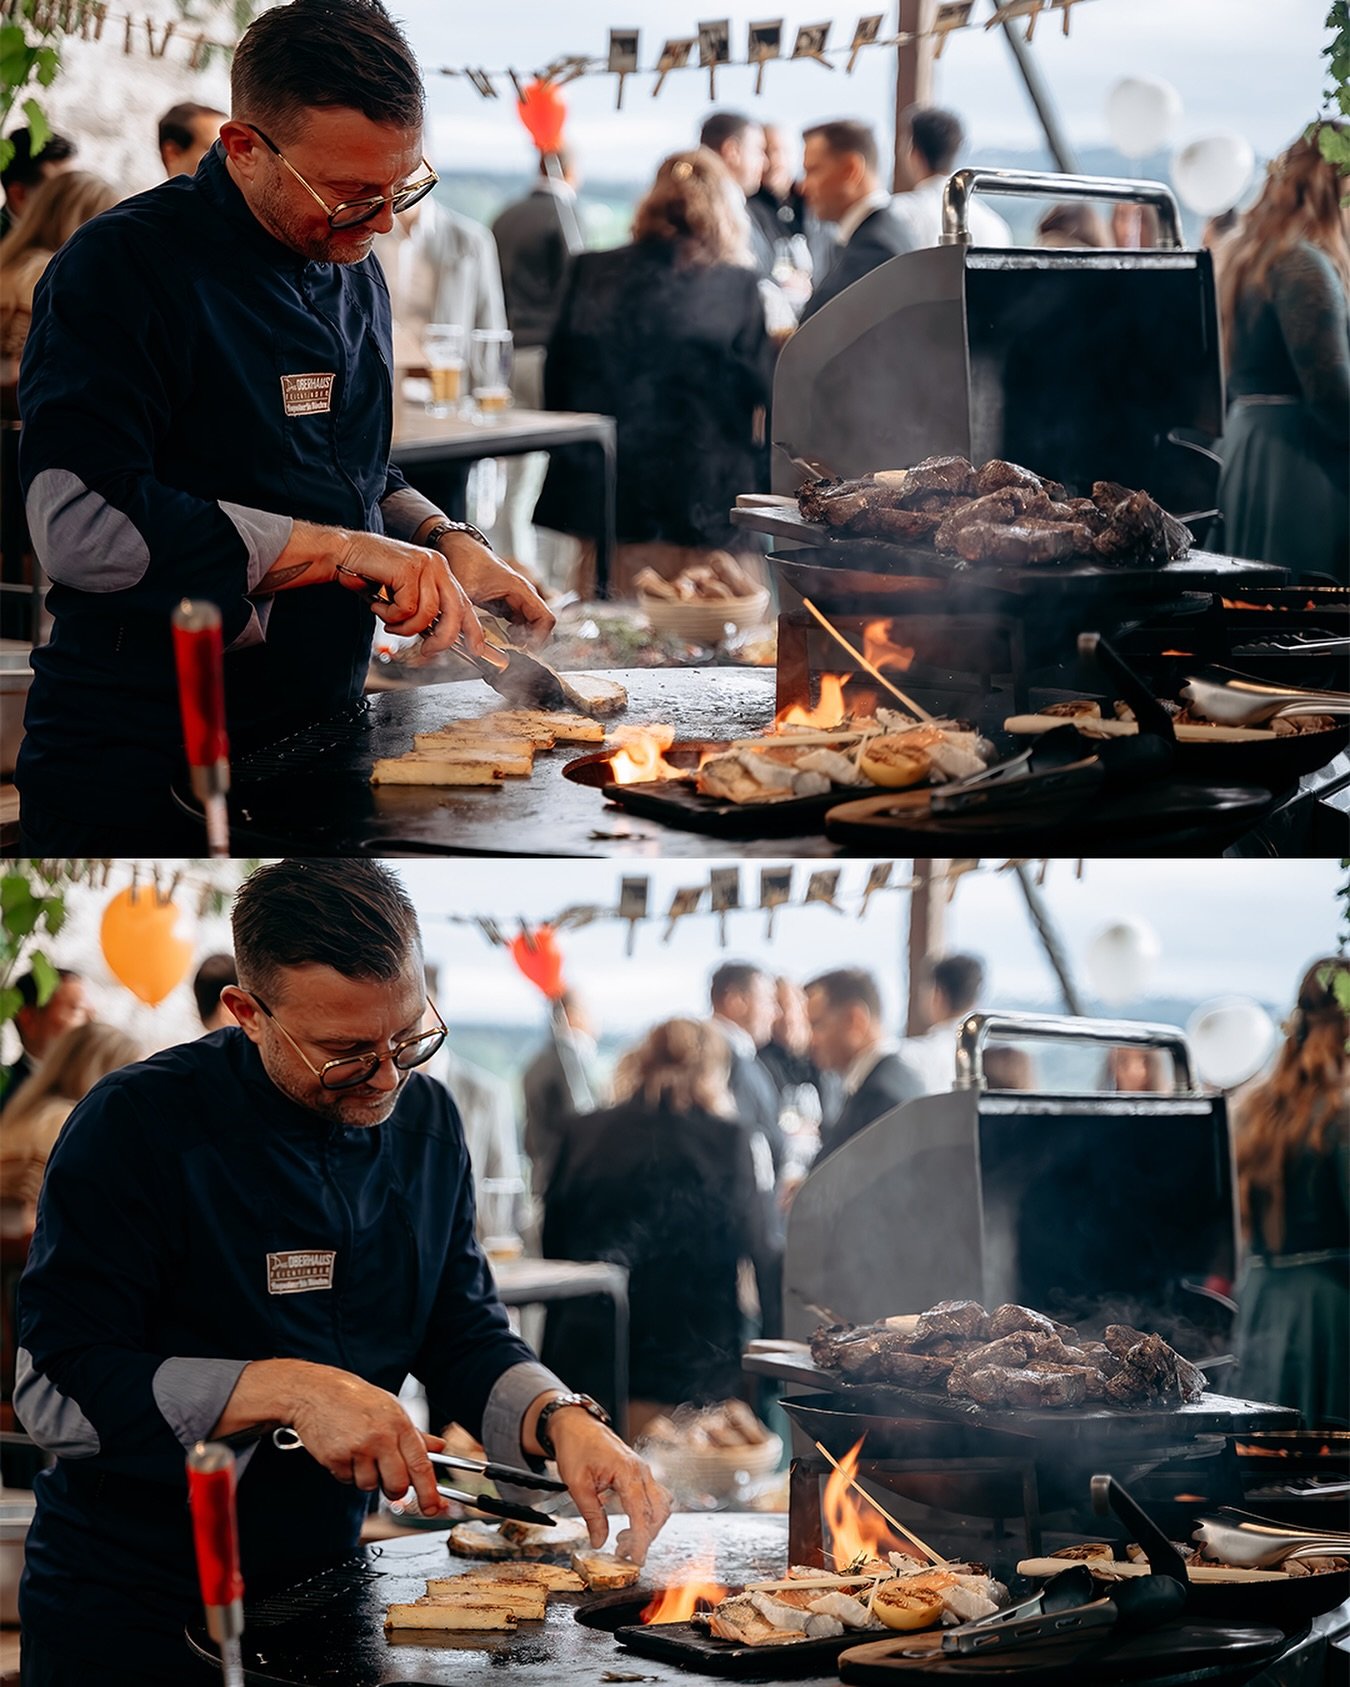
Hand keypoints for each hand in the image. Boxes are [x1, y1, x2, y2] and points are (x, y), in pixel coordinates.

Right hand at [290, 1367, 449, 1515]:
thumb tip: (438, 1448)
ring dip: (366, 1477)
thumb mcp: (391, 1409)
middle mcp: (381, 1437)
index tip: (434, 1508)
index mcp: (399, 1424)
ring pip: (370, 1486)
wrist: (317, 1392)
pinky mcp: (336, 1458)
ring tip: (360, 1452)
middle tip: (388, 1478)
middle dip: (394, 1490)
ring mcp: (358, 1449)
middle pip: (397, 1485)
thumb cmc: (356, 1400)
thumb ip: (415, 1434)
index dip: (429, 1491)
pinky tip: (345, 1451)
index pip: (420, 1464)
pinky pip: (348, 1480)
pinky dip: (347, 1472)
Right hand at [332, 530, 487, 656]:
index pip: (464, 604)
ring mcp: (424, 565)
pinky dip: (390, 615)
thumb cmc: (371, 575)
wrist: (344, 553)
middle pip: (454, 611)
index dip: (472, 629)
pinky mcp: (408, 569)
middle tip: (427, 651)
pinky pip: (406, 608)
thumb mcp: (404, 595)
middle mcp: (437, 565)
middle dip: (442, 638)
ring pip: (427, 614)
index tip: (475, 649)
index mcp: (440, 571)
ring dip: (405, 627)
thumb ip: (423, 612)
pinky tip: (378, 604)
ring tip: (389, 621)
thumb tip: (436, 640)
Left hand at [436, 531, 555, 642]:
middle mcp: (523, 593)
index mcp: (519, 589)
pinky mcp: (510, 603)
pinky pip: (521, 622)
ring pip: (533, 625)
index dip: (538, 638)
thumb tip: (476, 647)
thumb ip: (471, 621)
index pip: (546, 619)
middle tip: (512, 651)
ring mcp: (518, 598)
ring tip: (505, 646)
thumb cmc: (463, 562)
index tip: (523, 650)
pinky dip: (514, 634)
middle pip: (541, 624)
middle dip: (530, 641)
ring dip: (523, 639)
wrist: (457, 548)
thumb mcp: (466, 594)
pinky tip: (500, 638)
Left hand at [549, 1411, 671, 1564]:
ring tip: (623, 1540)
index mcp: (628, 1472)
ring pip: (661, 1505)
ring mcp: (643, 1471)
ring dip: (648, 1527)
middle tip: (623, 1553)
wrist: (576, 1424)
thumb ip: (591, 1514)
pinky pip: (654, 1498)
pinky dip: (647, 1515)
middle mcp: (641, 1471)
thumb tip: (600, 1542)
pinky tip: (629, 1524)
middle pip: (658, 1512)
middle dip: (645, 1537)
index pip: (642, 1513)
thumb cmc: (576, 1447)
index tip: (636, 1560)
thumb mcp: (577, 1484)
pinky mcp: (640, 1474)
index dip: (641, 1540)